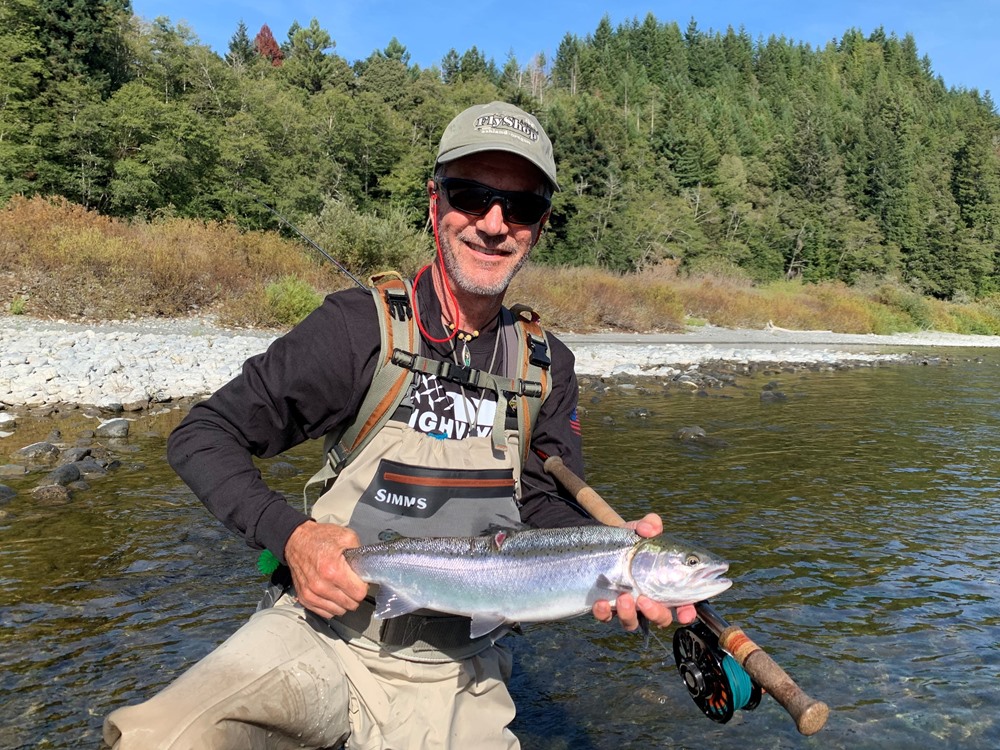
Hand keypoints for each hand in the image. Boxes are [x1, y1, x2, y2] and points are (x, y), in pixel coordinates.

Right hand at [284, 521, 368, 618]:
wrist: (296, 540)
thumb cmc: (319, 538)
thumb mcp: (346, 537)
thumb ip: (360, 554)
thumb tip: (368, 569)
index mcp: (333, 570)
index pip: (359, 594)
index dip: (363, 586)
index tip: (360, 581)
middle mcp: (321, 586)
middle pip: (350, 605)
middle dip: (354, 594)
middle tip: (351, 583)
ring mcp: (311, 594)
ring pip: (339, 611)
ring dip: (343, 602)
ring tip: (341, 587)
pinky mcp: (304, 599)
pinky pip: (326, 613)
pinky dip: (331, 606)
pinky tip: (332, 594)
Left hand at [591, 513, 698, 630]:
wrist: (602, 545)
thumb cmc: (630, 541)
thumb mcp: (641, 529)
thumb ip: (650, 524)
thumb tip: (650, 528)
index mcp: (665, 584)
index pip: (683, 604)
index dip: (687, 612)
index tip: (685, 614)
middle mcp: (649, 599)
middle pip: (660, 618)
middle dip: (656, 613)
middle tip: (644, 600)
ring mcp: (628, 606)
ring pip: (632, 623)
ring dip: (629, 614)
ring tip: (623, 597)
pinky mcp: (607, 608)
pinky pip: (605, 618)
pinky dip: (604, 613)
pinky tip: (600, 602)